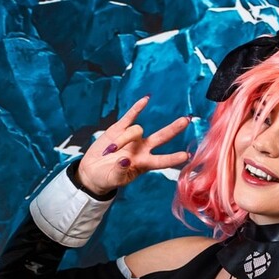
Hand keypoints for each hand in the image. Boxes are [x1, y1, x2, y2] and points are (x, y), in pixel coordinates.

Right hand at [76, 96, 191, 195]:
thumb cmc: (106, 178)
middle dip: (173, 129)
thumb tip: (125, 161)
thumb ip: (120, 171)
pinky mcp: (120, 129)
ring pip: (136, 131)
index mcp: (144, 164)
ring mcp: (132, 138)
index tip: (186, 155)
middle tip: (186, 120)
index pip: (161, 161)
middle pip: (161, 137)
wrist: (92, 170)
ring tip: (109, 152)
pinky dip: (138, 108)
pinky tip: (146, 99)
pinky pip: (131, 116)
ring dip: (124, 139)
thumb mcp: (113, 179)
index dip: (173, 159)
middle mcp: (142, 149)